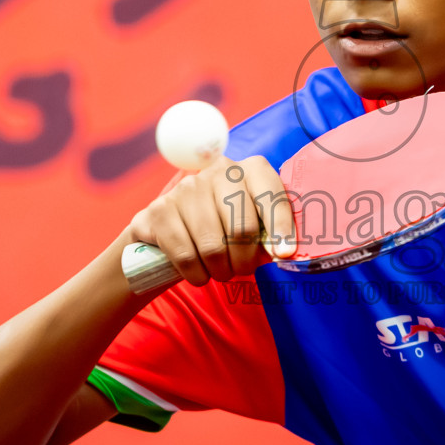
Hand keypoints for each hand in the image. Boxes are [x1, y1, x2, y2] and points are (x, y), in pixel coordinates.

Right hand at [123, 155, 296, 285]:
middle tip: (240, 269)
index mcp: (250, 170)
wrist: (168, 231)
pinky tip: (198, 272)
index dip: (281, 228)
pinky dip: (196, 274)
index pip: (271, 196)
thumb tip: (284, 251)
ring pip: (213, 246)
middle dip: (245, 261)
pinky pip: (186, 255)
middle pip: (242, 228)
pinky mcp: (160, 210)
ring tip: (219, 270)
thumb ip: (270, 234)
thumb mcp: (252, 225)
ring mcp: (187, 188)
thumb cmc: (222, 229)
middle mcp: (219, 171)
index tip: (283, 253)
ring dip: (220, 271)